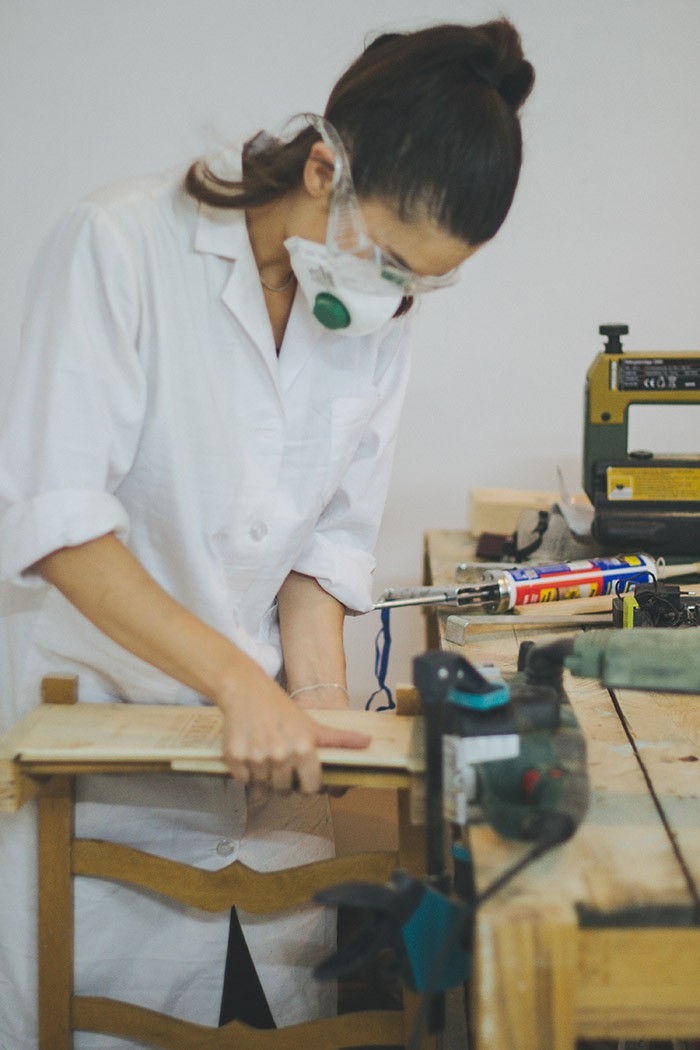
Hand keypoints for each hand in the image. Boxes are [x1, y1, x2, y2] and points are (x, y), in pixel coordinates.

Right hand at [217, 668, 368, 793]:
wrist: (245, 689)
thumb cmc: (281, 709)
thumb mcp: (312, 724)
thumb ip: (339, 739)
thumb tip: (368, 743)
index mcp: (304, 748)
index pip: (310, 789)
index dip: (306, 785)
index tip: (301, 776)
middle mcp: (281, 754)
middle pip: (284, 790)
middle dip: (283, 780)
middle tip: (280, 759)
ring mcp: (257, 757)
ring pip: (262, 786)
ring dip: (264, 776)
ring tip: (264, 751)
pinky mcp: (235, 757)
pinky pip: (243, 779)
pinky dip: (245, 771)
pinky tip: (250, 750)